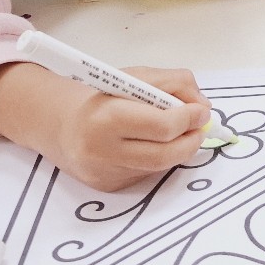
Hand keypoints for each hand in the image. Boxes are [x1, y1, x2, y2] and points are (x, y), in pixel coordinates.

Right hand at [0, 62, 210, 191]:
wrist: (62, 125)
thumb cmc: (103, 96)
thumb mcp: (135, 77)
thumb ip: (174, 84)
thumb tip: (202, 106)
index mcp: (106, 117)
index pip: (162, 126)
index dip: (189, 118)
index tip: (202, 110)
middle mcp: (101, 150)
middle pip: (165, 154)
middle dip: (191, 139)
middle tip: (200, 126)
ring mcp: (105, 173)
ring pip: (160, 166)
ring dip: (179, 149)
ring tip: (182, 132)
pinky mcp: (108, 187)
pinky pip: (147, 174)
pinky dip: (160, 159)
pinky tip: (153, 145)